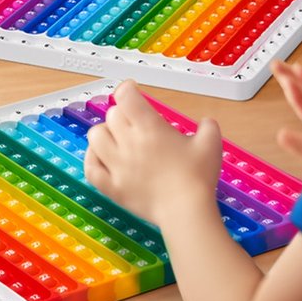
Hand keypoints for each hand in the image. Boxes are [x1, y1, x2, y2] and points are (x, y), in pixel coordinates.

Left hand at [84, 80, 221, 225]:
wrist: (187, 212)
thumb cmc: (198, 177)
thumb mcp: (211, 144)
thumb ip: (208, 127)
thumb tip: (207, 122)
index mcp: (149, 127)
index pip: (126, 96)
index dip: (127, 88)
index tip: (132, 90)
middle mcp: (128, 142)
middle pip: (112, 115)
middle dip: (123, 113)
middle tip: (134, 122)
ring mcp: (116, 165)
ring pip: (95, 136)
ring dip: (105, 133)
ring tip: (117, 138)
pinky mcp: (111, 187)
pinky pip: (90, 167)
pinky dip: (91, 158)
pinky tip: (100, 156)